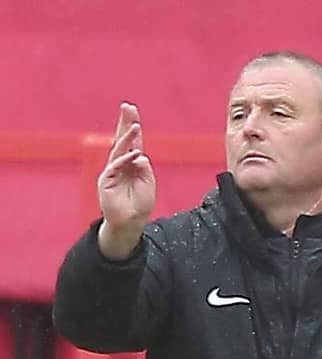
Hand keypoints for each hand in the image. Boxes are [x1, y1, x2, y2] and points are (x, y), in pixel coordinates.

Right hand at [97, 102, 155, 258]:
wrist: (131, 221)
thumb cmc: (140, 203)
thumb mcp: (148, 182)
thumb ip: (144, 168)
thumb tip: (139, 154)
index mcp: (132, 163)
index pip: (133, 141)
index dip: (133, 126)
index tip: (133, 110)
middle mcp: (121, 163)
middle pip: (123, 139)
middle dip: (125, 123)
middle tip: (127, 106)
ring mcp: (112, 171)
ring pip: (119, 150)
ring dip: (127, 137)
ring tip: (135, 126)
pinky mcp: (106, 180)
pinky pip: (115, 166)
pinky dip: (125, 159)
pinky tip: (134, 153)